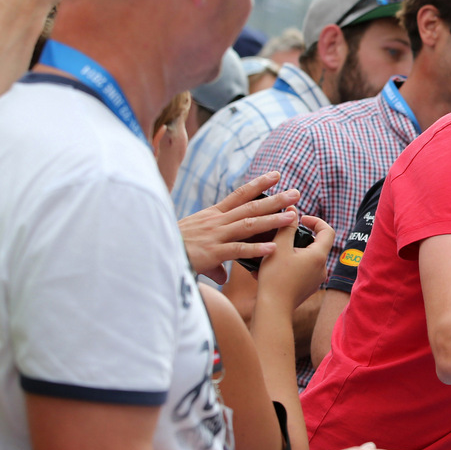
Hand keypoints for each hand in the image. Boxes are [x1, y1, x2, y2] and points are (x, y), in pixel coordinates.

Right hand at [178, 171, 300, 281]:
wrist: (154, 251)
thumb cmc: (174, 247)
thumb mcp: (196, 246)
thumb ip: (215, 259)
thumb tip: (223, 274)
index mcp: (214, 215)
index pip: (240, 195)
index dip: (259, 184)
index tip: (276, 175)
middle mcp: (217, 221)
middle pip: (251, 206)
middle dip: (275, 199)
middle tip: (296, 192)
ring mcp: (216, 236)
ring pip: (249, 225)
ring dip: (272, 220)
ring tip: (291, 216)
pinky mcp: (213, 253)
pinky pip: (238, 250)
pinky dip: (256, 249)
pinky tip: (273, 249)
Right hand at [256, 211, 333, 310]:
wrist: (273, 310)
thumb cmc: (276, 278)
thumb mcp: (279, 247)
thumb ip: (286, 226)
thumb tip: (293, 210)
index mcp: (319, 256)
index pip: (327, 230)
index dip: (316, 221)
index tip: (301, 219)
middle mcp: (322, 268)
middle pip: (315, 244)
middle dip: (298, 238)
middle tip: (281, 237)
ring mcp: (316, 280)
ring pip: (306, 258)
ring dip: (291, 252)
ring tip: (272, 254)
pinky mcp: (307, 288)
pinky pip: (301, 270)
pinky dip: (289, 265)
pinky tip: (270, 269)